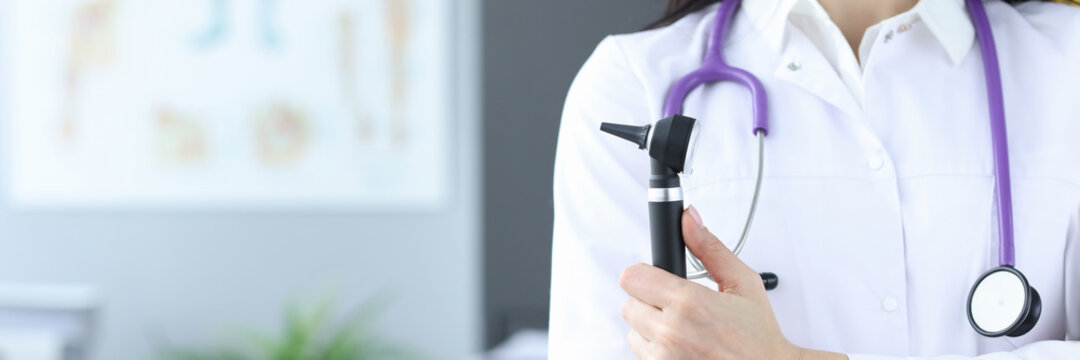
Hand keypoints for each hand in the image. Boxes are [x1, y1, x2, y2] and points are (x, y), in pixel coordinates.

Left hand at [619, 206, 845, 359]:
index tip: (658, 278)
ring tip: (683, 328)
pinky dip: (656, 349)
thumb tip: (689, 219)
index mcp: (689, 304)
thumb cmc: (758, 336)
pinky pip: (642, 354)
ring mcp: (664, 358)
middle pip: (629, 304)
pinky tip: (682, 345)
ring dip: (651, 327)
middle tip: (678, 305)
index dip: (645, 274)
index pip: (632, 277)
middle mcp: (671, 333)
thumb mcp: (742, 283)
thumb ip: (710, 248)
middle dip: (650, 301)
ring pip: (633, 331)